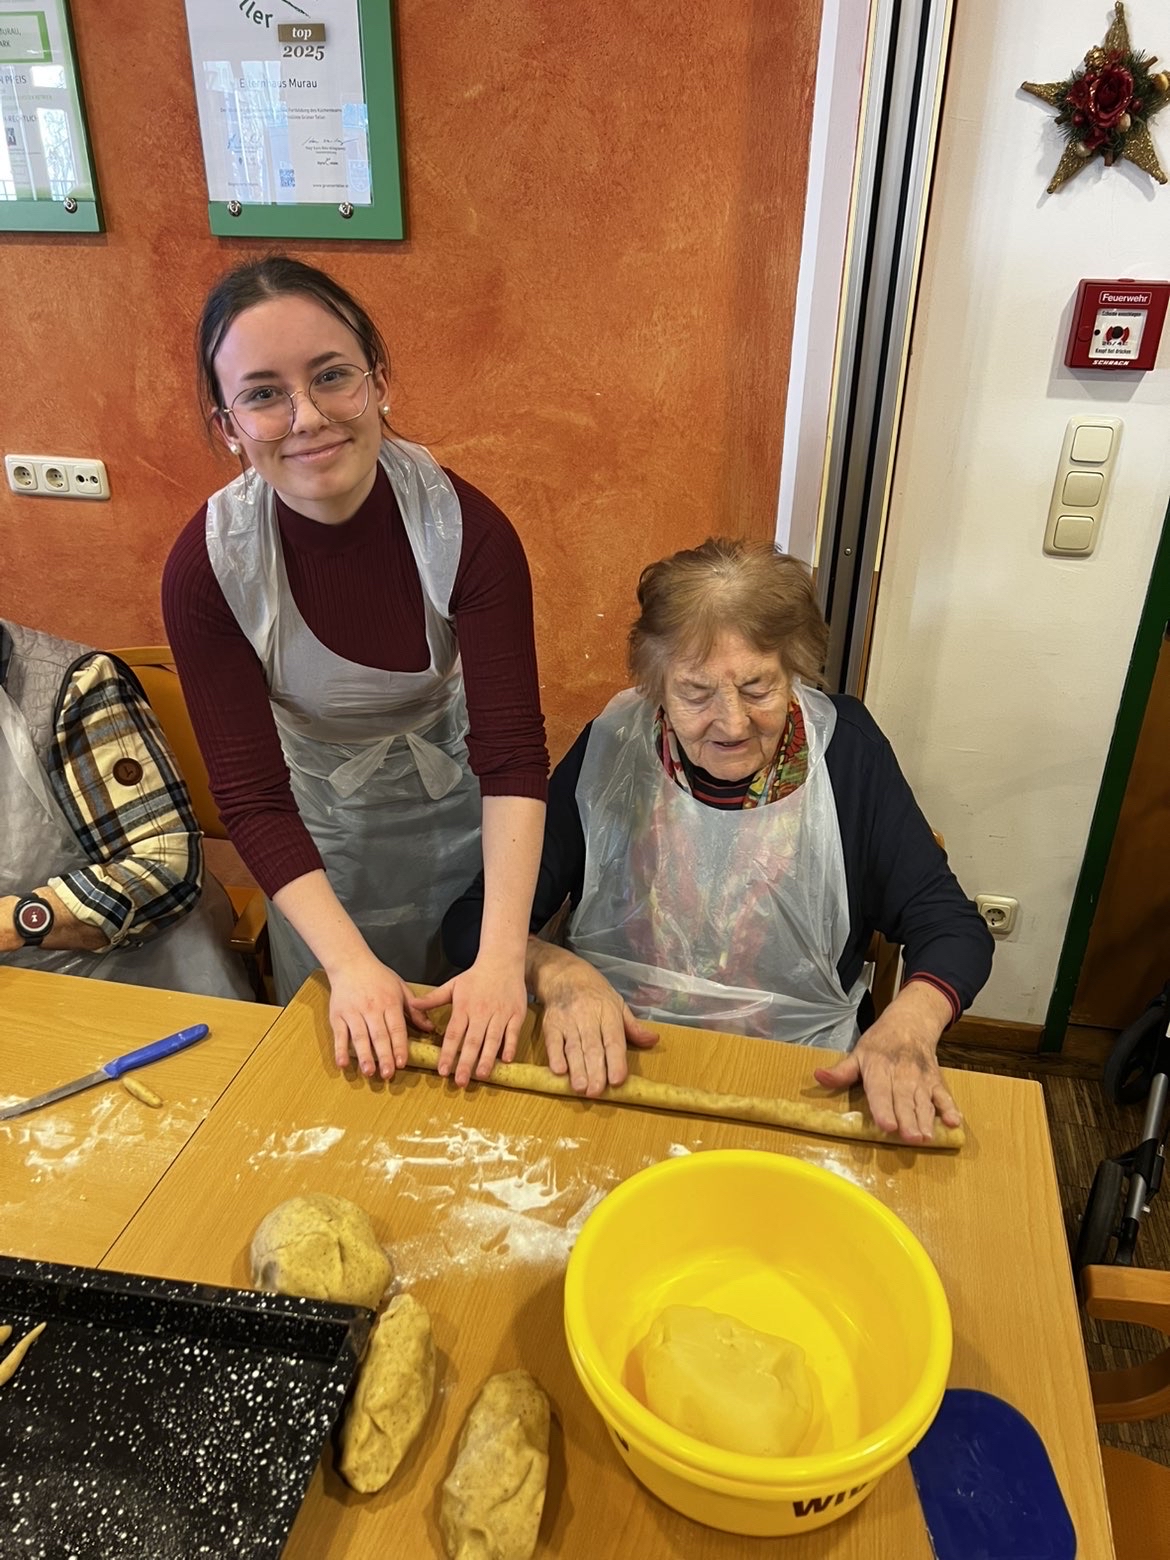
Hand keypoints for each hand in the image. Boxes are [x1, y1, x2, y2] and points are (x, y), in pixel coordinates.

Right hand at [328, 952, 434, 1080]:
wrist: (350, 963)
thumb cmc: (378, 976)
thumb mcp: (401, 988)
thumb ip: (415, 1010)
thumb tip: (430, 1028)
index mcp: (390, 1002)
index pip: (396, 1028)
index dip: (399, 1046)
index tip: (402, 1062)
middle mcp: (372, 1009)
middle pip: (379, 1035)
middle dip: (384, 1056)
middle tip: (388, 1074)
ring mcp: (353, 1012)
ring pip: (360, 1037)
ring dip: (364, 1056)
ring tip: (369, 1072)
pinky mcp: (338, 1015)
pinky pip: (340, 1035)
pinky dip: (340, 1049)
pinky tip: (343, 1063)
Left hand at [415, 953, 530, 1086]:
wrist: (502, 960)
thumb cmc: (475, 976)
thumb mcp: (452, 985)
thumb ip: (433, 999)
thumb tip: (412, 1006)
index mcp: (464, 1007)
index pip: (453, 1034)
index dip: (448, 1053)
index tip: (443, 1070)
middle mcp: (481, 1012)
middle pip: (472, 1041)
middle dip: (466, 1063)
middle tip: (460, 1081)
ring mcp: (500, 1013)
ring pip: (492, 1039)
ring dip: (487, 1058)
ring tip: (481, 1075)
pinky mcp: (516, 1014)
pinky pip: (513, 1032)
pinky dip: (510, 1045)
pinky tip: (506, 1060)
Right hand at [529, 943, 657, 1096]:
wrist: (564, 974)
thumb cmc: (595, 993)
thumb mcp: (618, 1005)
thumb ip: (633, 1027)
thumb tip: (654, 1040)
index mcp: (609, 1013)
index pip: (613, 1040)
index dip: (616, 1060)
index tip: (618, 1079)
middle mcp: (588, 1017)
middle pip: (592, 1047)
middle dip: (595, 1070)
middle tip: (596, 1092)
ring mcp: (568, 1021)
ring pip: (573, 1048)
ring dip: (576, 1069)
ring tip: (580, 1088)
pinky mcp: (550, 1024)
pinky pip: (552, 1042)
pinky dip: (555, 1056)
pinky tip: (559, 1071)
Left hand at [813, 982, 959, 1143]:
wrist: (910, 1022)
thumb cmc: (879, 1043)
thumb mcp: (857, 1054)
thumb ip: (841, 1071)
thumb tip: (819, 1076)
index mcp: (878, 1068)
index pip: (880, 1091)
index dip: (883, 1108)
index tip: (887, 1126)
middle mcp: (901, 1074)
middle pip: (904, 1099)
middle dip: (908, 1120)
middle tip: (910, 1139)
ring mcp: (921, 1078)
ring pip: (924, 1101)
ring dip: (927, 1120)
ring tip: (927, 1138)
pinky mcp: (936, 1081)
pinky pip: (944, 1095)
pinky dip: (950, 1108)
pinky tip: (955, 1123)